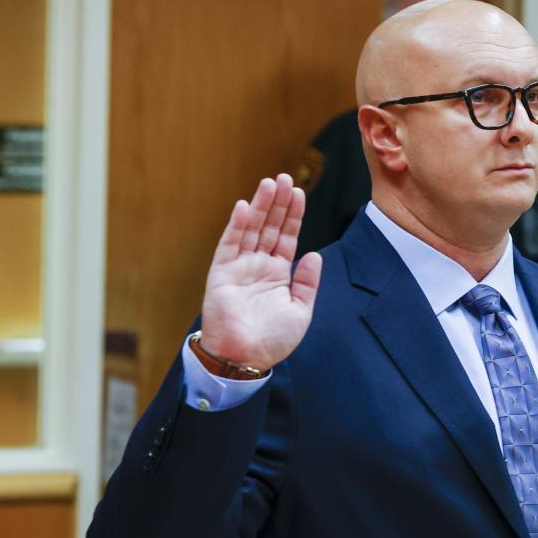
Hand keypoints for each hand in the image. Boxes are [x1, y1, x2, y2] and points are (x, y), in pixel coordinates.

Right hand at [199, 174, 321, 370]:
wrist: (245, 359)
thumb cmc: (272, 340)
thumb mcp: (300, 311)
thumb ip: (307, 283)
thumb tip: (315, 254)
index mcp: (277, 274)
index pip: (287, 238)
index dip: (293, 215)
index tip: (299, 193)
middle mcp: (258, 266)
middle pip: (270, 227)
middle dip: (278, 203)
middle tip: (285, 178)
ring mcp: (239, 268)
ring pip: (251, 230)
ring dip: (260, 207)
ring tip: (270, 183)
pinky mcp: (221, 274)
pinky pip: (229, 245)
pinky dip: (237, 226)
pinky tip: (245, 207)